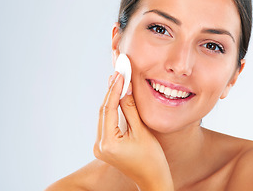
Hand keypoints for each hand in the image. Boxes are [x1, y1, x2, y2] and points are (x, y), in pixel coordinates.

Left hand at [93, 72, 173, 190]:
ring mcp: (100, 147)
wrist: (152, 180)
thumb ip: (131, 109)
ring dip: (111, 98)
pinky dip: (112, 109)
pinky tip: (116, 96)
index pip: (108, 109)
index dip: (114, 89)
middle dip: (111, 91)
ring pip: (104, 116)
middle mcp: (99, 146)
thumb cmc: (152, 159)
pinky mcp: (104, 147)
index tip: (120, 73)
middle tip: (118, 72)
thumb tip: (124, 89)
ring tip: (117, 79)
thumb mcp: (142, 131)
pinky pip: (106, 123)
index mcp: (108, 143)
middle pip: (104, 111)